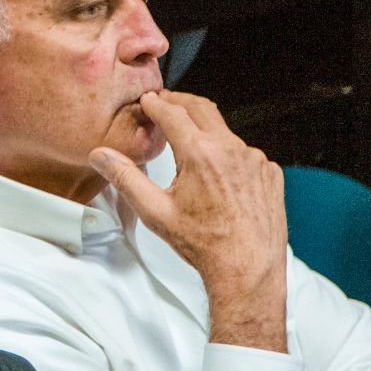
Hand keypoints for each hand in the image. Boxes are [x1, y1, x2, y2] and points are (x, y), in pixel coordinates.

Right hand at [88, 90, 286, 350]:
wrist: (248, 270)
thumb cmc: (203, 244)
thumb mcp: (155, 212)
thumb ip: (125, 177)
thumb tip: (100, 156)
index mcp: (200, 153)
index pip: (173, 112)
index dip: (156, 104)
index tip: (147, 100)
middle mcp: (231, 149)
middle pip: (202, 109)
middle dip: (180, 103)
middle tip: (165, 104)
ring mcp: (255, 160)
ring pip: (225, 132)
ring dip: (205, 132)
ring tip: (188, 146)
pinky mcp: (270, 173)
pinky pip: (245, 154)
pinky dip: (228, 155)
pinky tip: (217, 176)